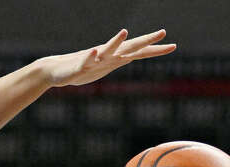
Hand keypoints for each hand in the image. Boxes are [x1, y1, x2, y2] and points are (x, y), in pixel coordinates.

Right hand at [38, 30, 175, 88]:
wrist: (56, 71)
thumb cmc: (81, 69)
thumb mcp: (105, 67)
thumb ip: (119, 60)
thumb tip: (133, 55)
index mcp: (115, 57)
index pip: (139, 52)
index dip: (155, 49)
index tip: (173, 45)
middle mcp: (107, 55)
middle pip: (129, 47)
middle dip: (145, 40)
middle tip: (162, 31)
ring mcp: (94, 59)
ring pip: (107, 50)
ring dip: (115, 42)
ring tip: (124, 32)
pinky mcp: (80, 66)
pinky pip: (86, 61)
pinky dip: (90, 56)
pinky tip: (94, 51)